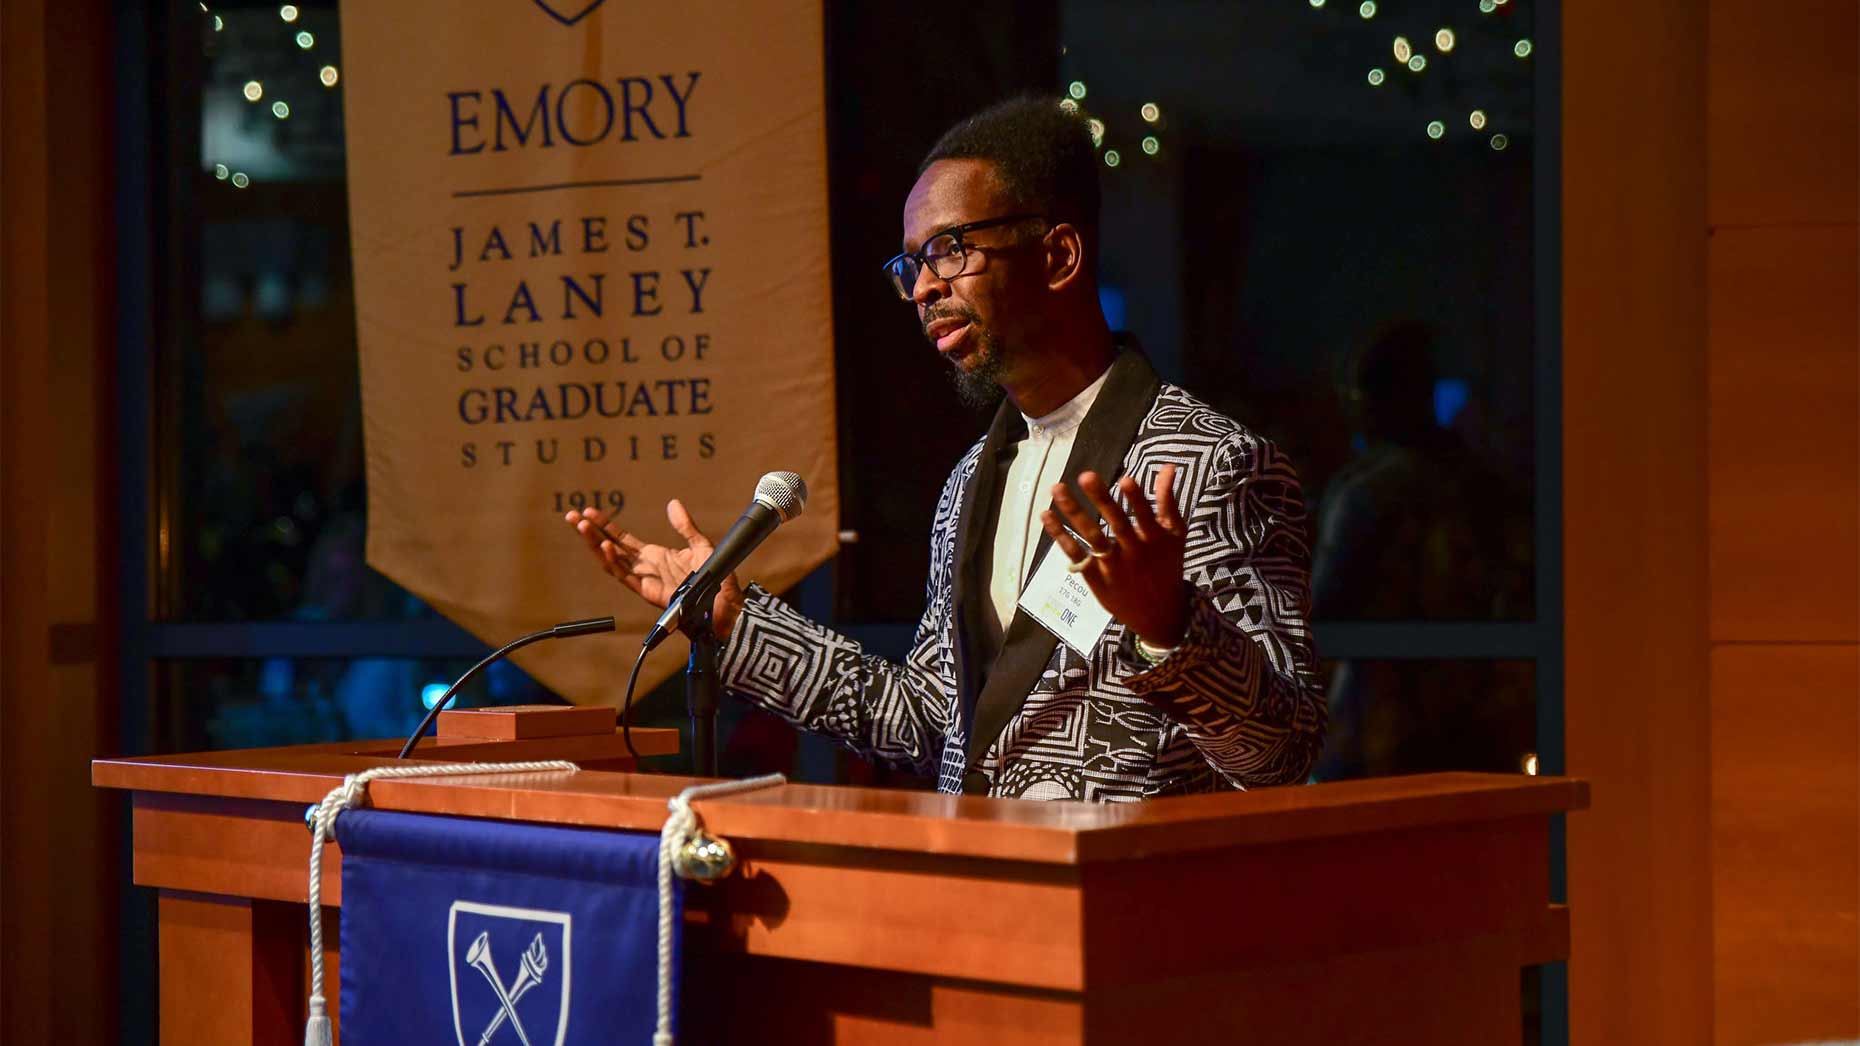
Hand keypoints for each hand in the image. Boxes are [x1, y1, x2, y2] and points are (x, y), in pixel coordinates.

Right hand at [565, 500, 743, 638]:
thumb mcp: (700, 544)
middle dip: (590, 533)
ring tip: (581, 526)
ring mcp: (645, 580)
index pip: (622, 539)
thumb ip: (684, 526)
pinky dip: (614, 562)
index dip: (605, 526)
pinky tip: (605, 547)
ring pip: (611, 561)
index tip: (589, 512)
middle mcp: (645, 568)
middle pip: (610, 548)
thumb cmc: (716, 579)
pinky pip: (626, 577)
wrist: (725, 603)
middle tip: (572, 515)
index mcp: (655, 557)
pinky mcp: (648, 592)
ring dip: (595, 544)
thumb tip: (672, 504)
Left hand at [1040, 465, 1188, 646]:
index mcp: (1155, 540)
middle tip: (1086, 475)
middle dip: (1101, 500)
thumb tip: (1168, 466)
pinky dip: (1060, 536)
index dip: (1136, 499)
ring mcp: (1111, 566)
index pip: (1145, 516)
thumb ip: (1168, 501)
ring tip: (1056, 488)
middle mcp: (1132, 552)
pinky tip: (1046, 515)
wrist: (1158, 614)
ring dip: (1073, 512)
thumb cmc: (1167, 566)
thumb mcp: (1174, 535)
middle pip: (1116, 523)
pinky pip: (1075, 553)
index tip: (1125, 479)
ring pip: (1091, 536)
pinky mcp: (1093, 576)